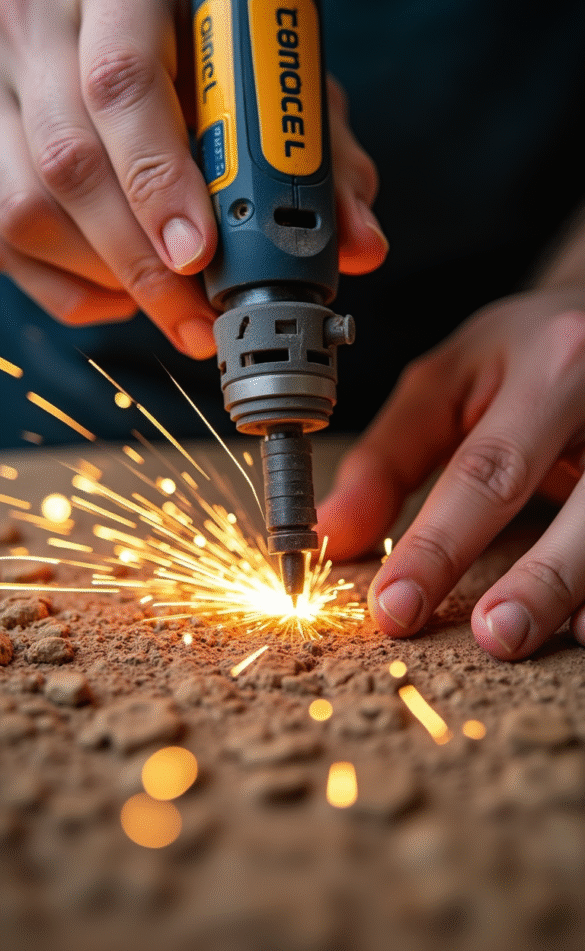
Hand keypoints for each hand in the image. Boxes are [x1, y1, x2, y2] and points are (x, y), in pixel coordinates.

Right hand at [0, 0, 386, 356]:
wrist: (96, 21)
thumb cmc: (195, 52)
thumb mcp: (269, 81)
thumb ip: (320, 155)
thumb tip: (361, 243)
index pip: (125, 84)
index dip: (161, 180)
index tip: (202, 253)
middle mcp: (43, 23)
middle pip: (72, 162)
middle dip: (142, 261)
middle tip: (198, 319)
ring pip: (27, 212)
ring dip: (111, 280)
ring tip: (173, 307)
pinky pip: (6, 246)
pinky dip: (75, 290)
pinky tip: (123, 290)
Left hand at [318, 287, 584, 659]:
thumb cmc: (526, 353)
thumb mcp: (450, 383)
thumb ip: (390, 458)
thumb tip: (331, 533)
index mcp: (554, 367)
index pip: (489, 471)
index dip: (439, 546)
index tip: (395, 607)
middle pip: (582, 509)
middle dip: (538, 583)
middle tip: (493, 638)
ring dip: (577, 592)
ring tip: (529, 638)